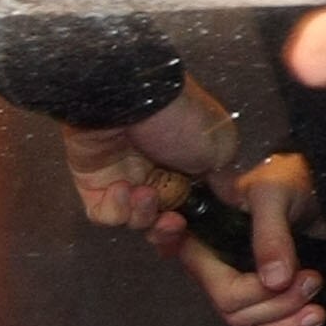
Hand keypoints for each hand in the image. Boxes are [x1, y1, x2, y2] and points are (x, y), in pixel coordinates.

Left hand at [64, 77, 238, 231]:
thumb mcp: (219, 147)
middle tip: (172, 220)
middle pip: (163, 219)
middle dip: (168, 228)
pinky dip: (117, 209)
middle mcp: (157, 172)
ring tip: (144, 193)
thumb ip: (224, 180)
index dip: (194, 224)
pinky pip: (105, 213)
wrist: (129, 98)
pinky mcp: (94, 183)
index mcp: (187, 164)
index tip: (195, 228)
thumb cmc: (179, 119)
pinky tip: (123, 189)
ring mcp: (124, 177)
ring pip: (135, 220)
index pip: (191, 206)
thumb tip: (231, 200)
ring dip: (143, 215)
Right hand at [166, 154, 325, 325]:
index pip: (197, 271)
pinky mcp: (264, 302)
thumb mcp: (276, 196)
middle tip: (313, 281)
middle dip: (275, 305)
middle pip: (232, 308)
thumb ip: (271, 234)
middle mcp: (218, 268)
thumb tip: (275, 281)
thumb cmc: (289, 181)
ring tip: (318, 313)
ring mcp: (241, 288)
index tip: (258, 276)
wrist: (318, 191)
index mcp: (208, 239)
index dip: (221, 288)